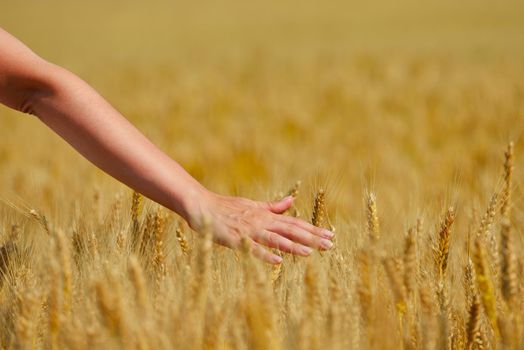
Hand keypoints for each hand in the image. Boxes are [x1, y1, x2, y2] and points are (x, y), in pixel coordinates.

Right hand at [185, 191, 334, 263]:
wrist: (201, 205)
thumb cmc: (226, 207)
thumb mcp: (252, 204)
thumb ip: (272, 206)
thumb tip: (291, 202)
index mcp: (266, 214)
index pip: (294, 223)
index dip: (312, 229)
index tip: (329, 235)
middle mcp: (261, 221)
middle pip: (290, 230)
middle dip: (311, 237)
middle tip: (330, 244)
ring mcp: (249, 230)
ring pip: (275, 239)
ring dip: (293, 245)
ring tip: (311, 252)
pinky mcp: (236, 239)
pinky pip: (253, 248)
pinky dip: (266, 254)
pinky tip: (279, 261)